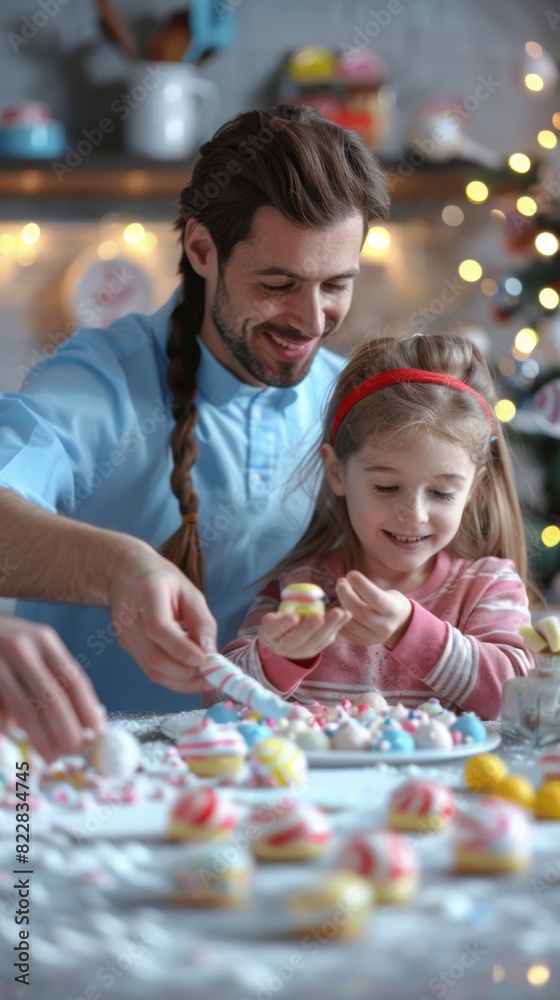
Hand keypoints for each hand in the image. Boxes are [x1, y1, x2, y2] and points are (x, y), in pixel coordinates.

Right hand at [0, 617, 103, 762]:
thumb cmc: (3, 644)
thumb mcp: (30, 649)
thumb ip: (51, 678)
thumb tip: (82, 723)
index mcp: (44, 641)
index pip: (74, 679)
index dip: (88, 709)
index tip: (97, 732)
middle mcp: (23, 648)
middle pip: (53, 698)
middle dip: (67, 730)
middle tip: (73, 750)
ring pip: (26, 709)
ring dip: (42, 738)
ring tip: (51, 755)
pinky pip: (2, 712)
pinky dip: (11, 727)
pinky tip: (18, 737)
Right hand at [108, 543, 216, 692]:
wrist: (125, 573)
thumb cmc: (162, 579)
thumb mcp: (189, 591)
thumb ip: (202, 621)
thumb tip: (211, 654)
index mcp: (146, 593)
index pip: (157, 628)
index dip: (181, 650)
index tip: (205, 660)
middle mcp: (129, 618)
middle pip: (154, 657)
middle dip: (186, 674)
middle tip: (211, 676)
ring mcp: (124, 635)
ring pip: (151, 670)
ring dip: (181, 681)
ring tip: (203, 678)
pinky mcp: (126, 646)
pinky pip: (149, 669)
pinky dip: (172, 677)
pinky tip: (188, 672)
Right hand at [258, 607, 351, 661]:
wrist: (281, 643)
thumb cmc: (276, 625)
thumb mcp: (270, 619)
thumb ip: (279, 618)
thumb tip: (295, 617)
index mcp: (270, 636)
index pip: (275, 631)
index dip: (285, 624)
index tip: (294, 617)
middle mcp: (285, 648)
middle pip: (299, 639)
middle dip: (312, 627)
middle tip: (322, 616)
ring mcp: (301, 652)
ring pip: (316, 640)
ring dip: (331, 626)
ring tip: (342, 613)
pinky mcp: (314, 651)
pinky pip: (326, 640)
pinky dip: (337, 628)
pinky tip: (346, 617)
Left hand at [335, 571, 412, 648]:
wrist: (398, 624)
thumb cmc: (390, 602)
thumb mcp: (387, 592)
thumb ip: (369, 589)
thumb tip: (347, 580)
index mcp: (393, 610)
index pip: (376, 598)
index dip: (362, 585)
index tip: (350, 574)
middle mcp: (385, 626)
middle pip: (360, 612)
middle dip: (346, 595)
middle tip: (341, 582)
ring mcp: (373, 637)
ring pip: (351, 623)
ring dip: (340, 606)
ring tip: (338, 593)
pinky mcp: (362, 642)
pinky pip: (346, 632)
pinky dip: (338, 619)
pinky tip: (336, 607)